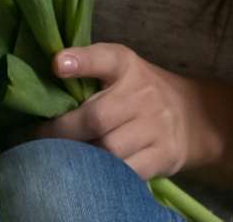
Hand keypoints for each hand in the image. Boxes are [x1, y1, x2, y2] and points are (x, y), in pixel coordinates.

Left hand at [38, 43, 222, 180]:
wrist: (193, 116)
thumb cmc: (139, 92)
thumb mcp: (120, 70)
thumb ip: (88, 73)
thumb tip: (41, 85)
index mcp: (125, 65)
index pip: (104, 58)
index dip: (81, 61)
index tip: (56, 65)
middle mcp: (142, 93)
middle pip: (96, 117)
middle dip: (62, 132)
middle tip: (39, 138)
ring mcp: (156, 126)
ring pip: (110, 149)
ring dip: (81, 156)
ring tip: (60, 156)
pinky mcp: (164, 155)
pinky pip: (127, 171)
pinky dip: (105, 174)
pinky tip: (89, 171)